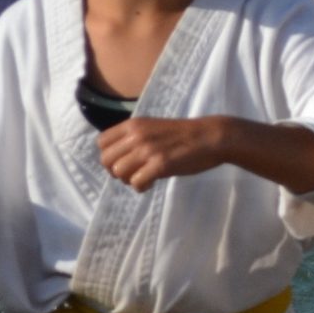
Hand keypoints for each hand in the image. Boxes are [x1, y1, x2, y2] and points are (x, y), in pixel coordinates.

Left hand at [98, 117, 233, 191]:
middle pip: (106, 160)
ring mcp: (148, 150)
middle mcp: (137, 136)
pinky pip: (136, 182)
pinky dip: (141, 187)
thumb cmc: (185, 134)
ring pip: (119, 172)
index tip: (123, 161)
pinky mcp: (160, 165)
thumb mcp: (154, 128)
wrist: (211, 137)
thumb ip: (135, 138)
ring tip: (144, 179)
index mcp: (134, 125)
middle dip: (116, 171)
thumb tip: (120, 158)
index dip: (109, 156)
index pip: (101, 142)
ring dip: (129, 180)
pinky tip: (152, 184)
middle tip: (133, 173)